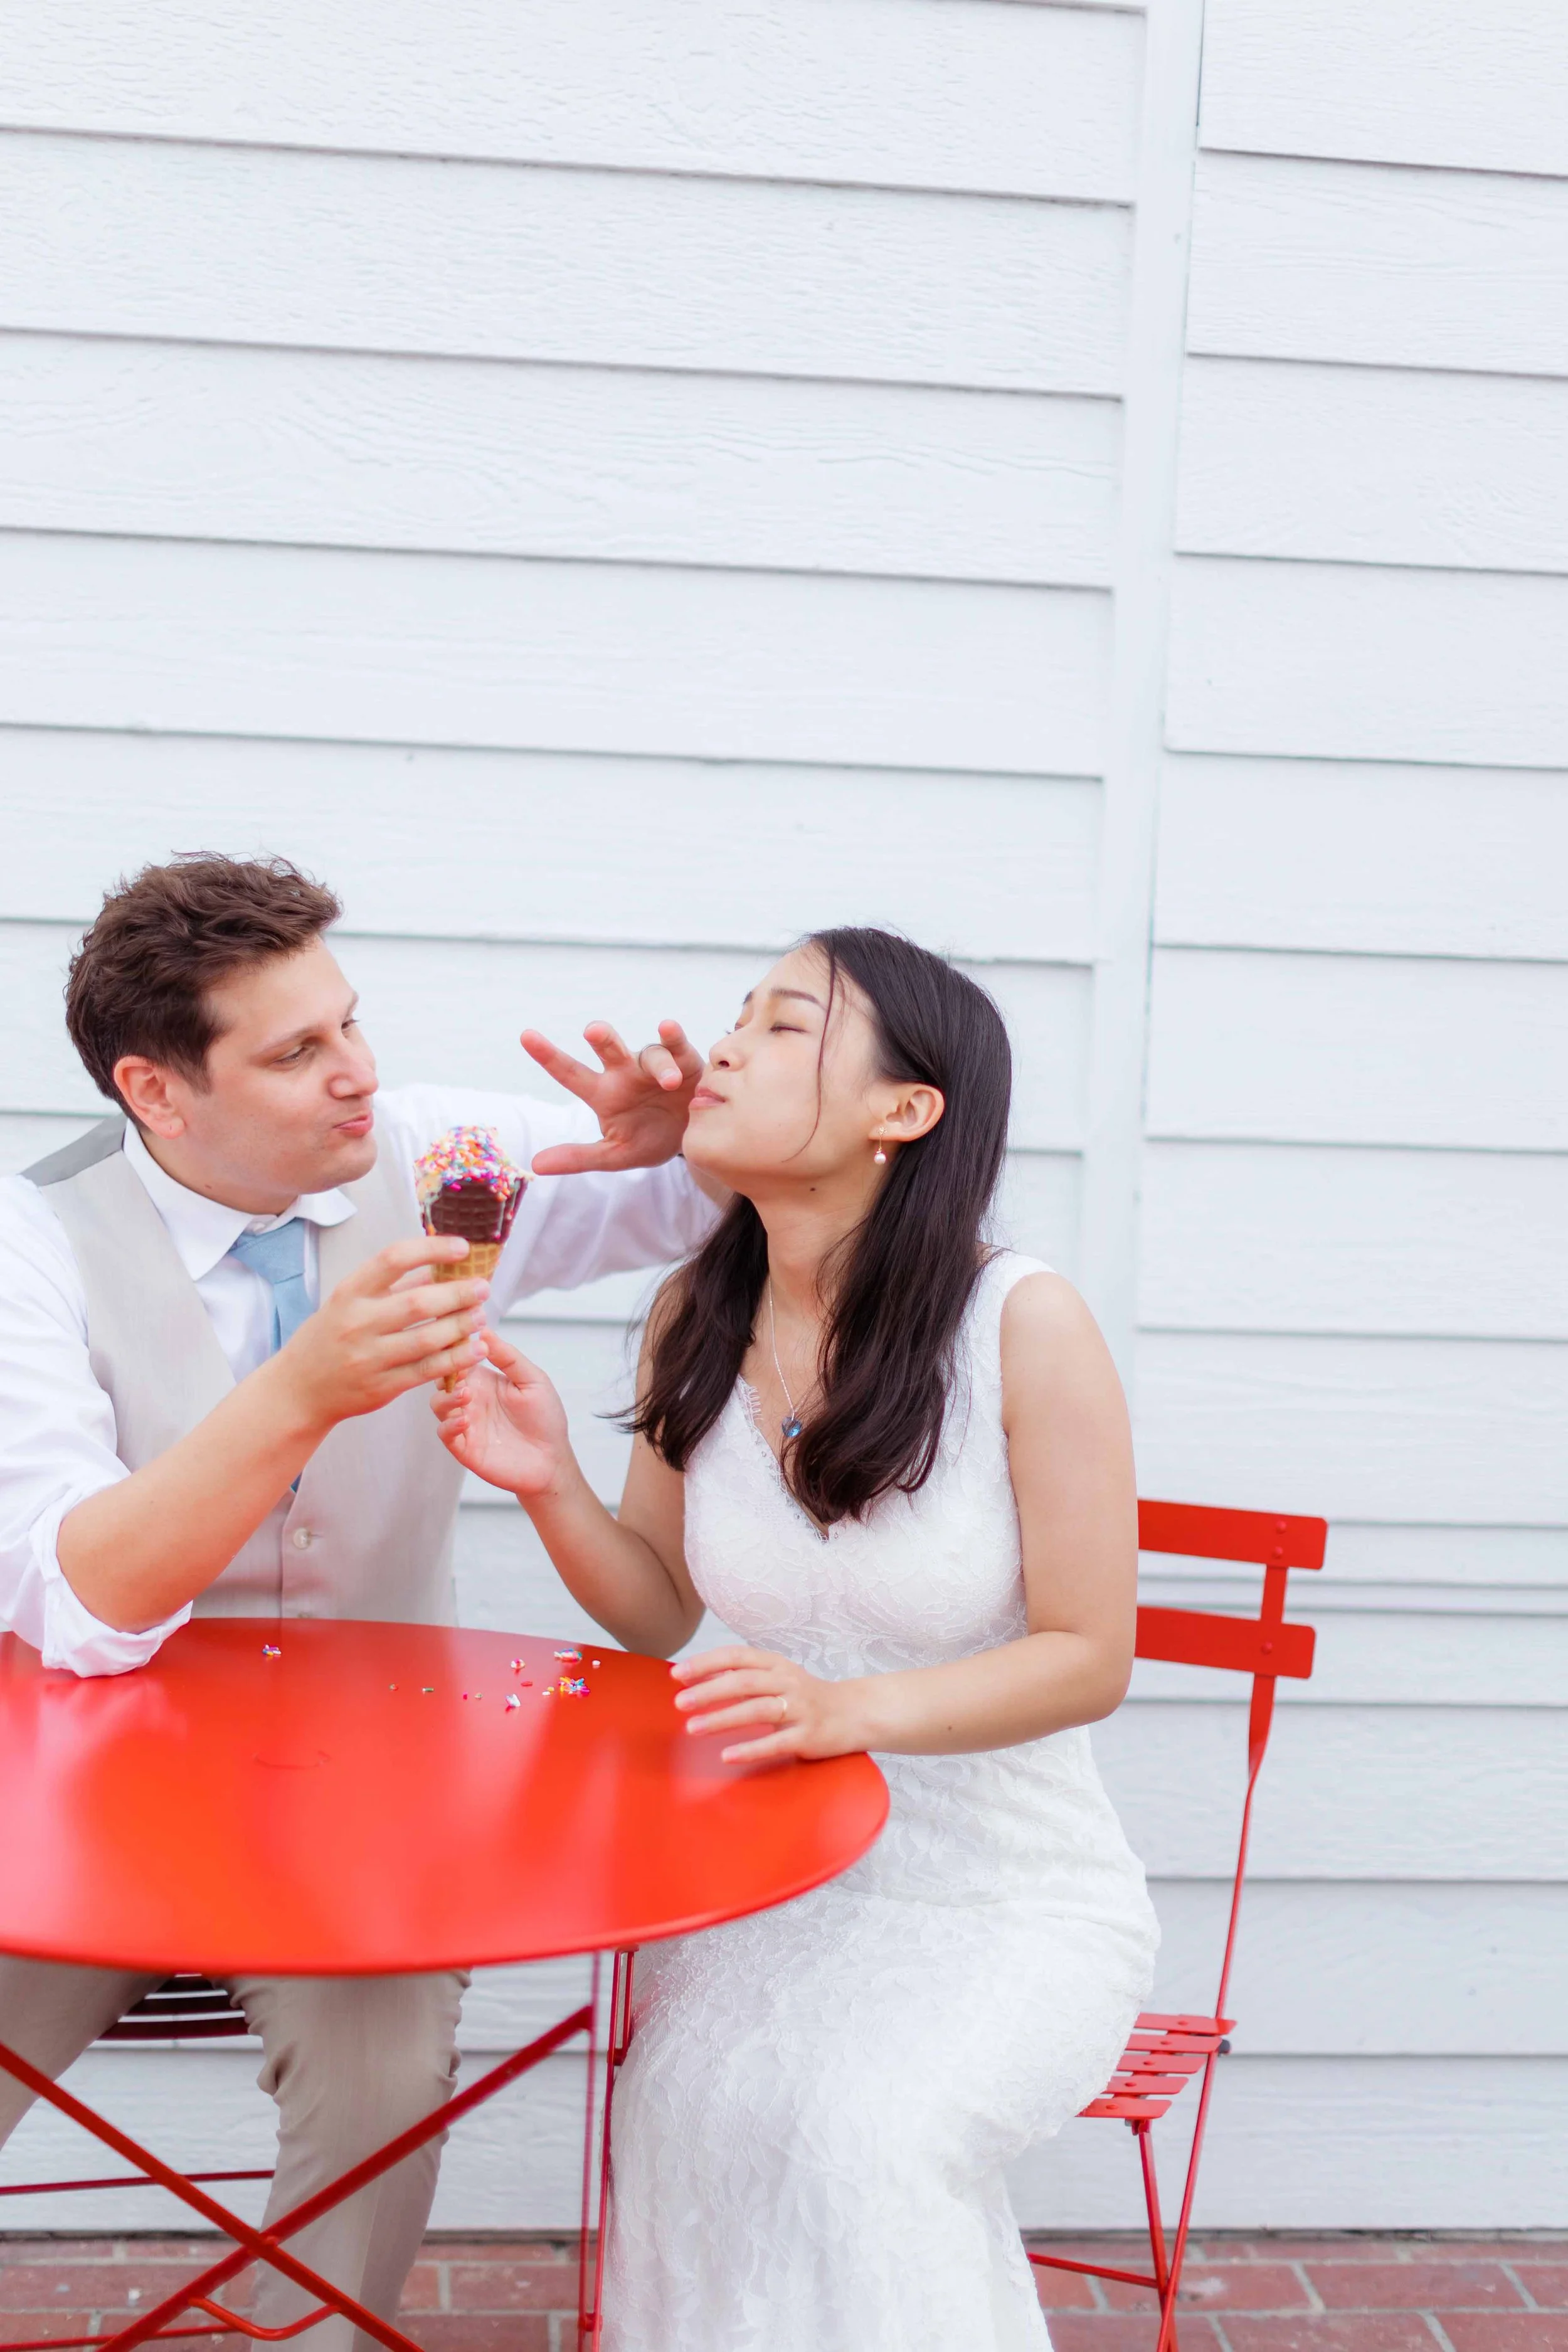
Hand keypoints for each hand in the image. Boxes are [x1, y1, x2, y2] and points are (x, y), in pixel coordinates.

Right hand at [273, 1237, 489, 1428]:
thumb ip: (392, 1285)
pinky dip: (457, 1359)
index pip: (394, 1259)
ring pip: (428, 1339)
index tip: (462, 1248)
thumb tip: (438, 1267)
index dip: (432, 1249)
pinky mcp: (382, 1387)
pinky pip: (427, 1371)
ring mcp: (369, 1358)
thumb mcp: (349, 1302)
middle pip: (419, 1303)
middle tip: (482, 1287)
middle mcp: (358, 1323)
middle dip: (459, 1293)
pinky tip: (476, 1349)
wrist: (299, 1390)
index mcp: (349, 1293)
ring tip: (481, 1316)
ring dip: (462, 1326)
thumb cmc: (328, 1338)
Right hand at [430, 1327, 574, 1498]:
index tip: (457, 1340)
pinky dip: (449, 1425)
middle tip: (458, 1370)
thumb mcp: (533, 1380)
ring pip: (438, 1405)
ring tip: (467, 1395)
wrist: (551, 1459)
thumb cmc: (545, 1418)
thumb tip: (486, 1332)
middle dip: (444, 1372)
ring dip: (447, 1398)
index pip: (459, 1358)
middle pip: (442, 1379)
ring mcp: (466, 1422)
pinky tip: (465, 1420)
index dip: (454, 1349)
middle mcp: (471, 1399)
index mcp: (484, 1380)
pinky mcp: (464, 1447)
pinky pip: (444, 1433)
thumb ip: (509, 1357)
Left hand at [522, 1019, 703, 1174]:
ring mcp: (653, 1065)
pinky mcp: (684, 1061)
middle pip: (610, 1049)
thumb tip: (535, 1166)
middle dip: (602, 1038)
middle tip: (593, 1031)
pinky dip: (674, 1037)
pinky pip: (678, 1046)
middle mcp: (625, 1072)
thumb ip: (579, 1158)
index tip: (525, 1036)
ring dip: (660, 1064)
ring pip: (651, 1053)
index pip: (571, 1073)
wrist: (693, 1138)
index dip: (549, 1055)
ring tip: (671, 1082)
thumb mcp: (614, 1155)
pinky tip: (669, 1027)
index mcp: (604, 1093)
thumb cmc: (649, 1140)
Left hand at [671, 1645, 869, 1765]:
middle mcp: (787, 1682)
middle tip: (679, 1702)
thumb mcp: (777, 1679)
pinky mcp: (809, 1736)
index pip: (736, 1656)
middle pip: (744, 1681)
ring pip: (758, 1709)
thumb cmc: (806, 1697)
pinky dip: (750, 1748)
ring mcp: (800, 1709)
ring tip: (694, 1727)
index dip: (706, 1663)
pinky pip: (777, 1742)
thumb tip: (698, 1679)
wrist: (855, 1713)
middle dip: (709, 1691)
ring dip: (723, 1717)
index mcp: (776, 1665)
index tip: (677, 1674)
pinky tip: (727, 1755)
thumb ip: (743, 1678)